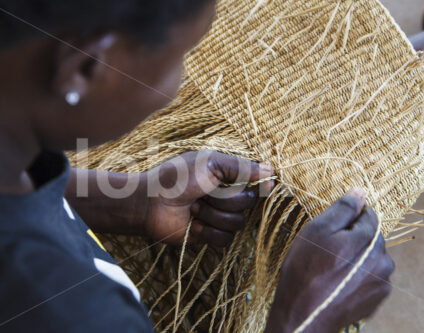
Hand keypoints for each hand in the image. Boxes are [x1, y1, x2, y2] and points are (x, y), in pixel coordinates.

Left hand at [145, 150, 273, 246]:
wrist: (151, 203)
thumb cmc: (178, 178)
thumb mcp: (211, 163)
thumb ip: (242, 167)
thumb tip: (271, 170)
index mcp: (226, 176)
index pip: (255, 183)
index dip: (261, 186)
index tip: (266, 186)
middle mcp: (225, 196)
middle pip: (248, 204)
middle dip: (225, 199)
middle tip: (204, 193)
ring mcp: (217, 216)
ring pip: (237, 223)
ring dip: (213, 214)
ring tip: (194, 207)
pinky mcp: (209, 235)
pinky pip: (225, 239)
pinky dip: (208, 231)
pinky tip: (193, 224)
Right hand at [266, 188, 393, 332]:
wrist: (305, 315)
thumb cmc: (306, 270)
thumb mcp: (318, 230)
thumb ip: (342, 209)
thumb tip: (361, 191)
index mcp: (371, 240)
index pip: (368, 215)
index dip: (349, 217)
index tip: (331, 228)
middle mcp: (384, 260)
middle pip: (371, 237)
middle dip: (353, 238)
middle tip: (327, 249)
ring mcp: (382, 282)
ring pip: (371, 258)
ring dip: (357, 257)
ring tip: (332, 268)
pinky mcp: (377, 299)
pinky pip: (370, 277)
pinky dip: (358, 275)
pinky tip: (339, 281)